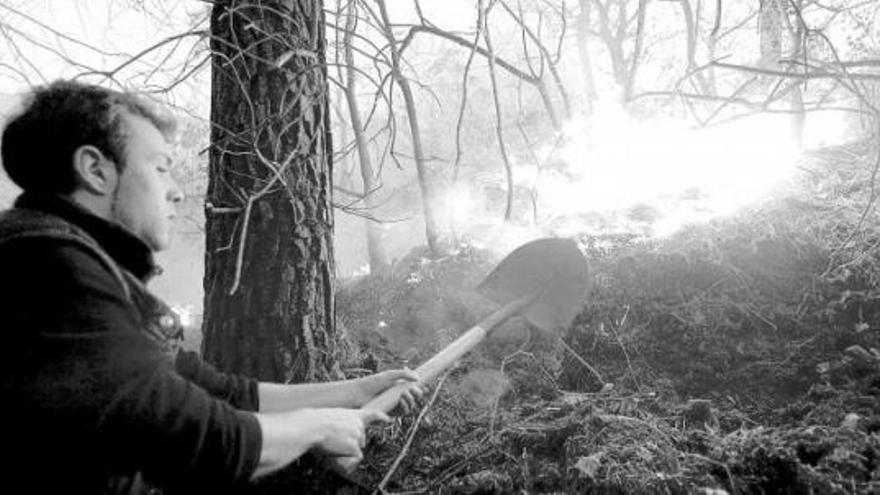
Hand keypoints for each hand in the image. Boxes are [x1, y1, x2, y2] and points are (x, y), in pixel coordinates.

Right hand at [254, 407, 389, 478]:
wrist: (312, 426)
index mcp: (353, 414)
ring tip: (332, 443)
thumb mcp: (331, 418)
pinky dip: (347, 458)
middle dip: (351, 442)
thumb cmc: (315, 421)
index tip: (388, 419)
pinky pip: (355, 457)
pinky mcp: (355, 446)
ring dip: (346, 450)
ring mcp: (358, 434)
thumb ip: (341, 424)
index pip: (372, 414)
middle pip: (361, 438)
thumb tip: (341, 436)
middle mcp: (358, 423)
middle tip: (335, 440)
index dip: (380, 417)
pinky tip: (336, 450)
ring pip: (356, 448)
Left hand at [355, 369, 428, 413]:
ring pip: (410, 407)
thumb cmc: (373, 382)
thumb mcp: (390, 375)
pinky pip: (402, 413)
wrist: (360, 393)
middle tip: (413, 390)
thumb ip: (404, 374)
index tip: (424, 386)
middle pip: (414, 399)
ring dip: (411, 401)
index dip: (419, 389)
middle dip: (417, 395)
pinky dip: (405, 407)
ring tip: (404, 395)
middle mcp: (398, 397)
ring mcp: (394, 406)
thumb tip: (418, 377)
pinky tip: (402, 401)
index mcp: (399, 387)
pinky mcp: (390, 413)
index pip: (413, 390)